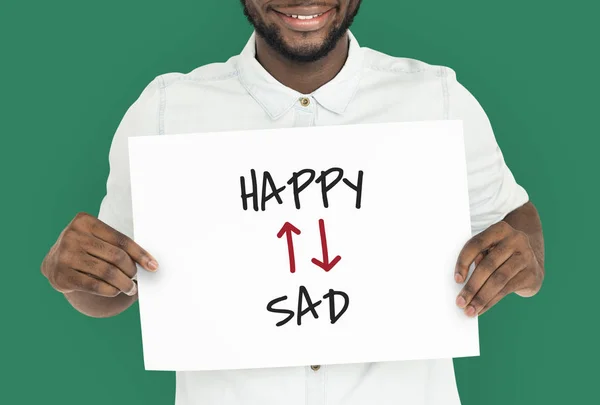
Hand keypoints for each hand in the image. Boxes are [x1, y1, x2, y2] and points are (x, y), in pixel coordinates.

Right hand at [42, 212, 157, 296]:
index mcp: (85, 221)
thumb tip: (148, 263)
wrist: (54, 262)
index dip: (140, 254)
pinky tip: (116, 291)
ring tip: (130, 288)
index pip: (121, 239)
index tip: (153, 266)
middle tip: (136, 278)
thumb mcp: (97, 239)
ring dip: (124, 283)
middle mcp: (72, 236)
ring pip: (107, 272)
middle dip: (131, 270)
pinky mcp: (61, 276)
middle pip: (115, 256)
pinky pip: (94, 285)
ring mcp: (65, 256)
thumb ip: (117, 246)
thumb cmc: (86, 249)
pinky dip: (110, 290)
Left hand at [454, 221, 543, 316]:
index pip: (477, 244)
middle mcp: (515, 240)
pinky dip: (491, 301)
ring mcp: (526, 257)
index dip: (464, 262)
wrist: (532, 260)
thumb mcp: (489, 249)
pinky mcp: (532, 274)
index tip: (456, 280)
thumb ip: (478, 258)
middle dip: (472, 286)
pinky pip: (507, 290)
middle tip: (460, 302)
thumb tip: (463, 283)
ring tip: (470, 310)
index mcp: (500, 229)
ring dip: (481, 297)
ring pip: (498, 280)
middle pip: (488, 265)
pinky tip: (481, 308)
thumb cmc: (501, 255)